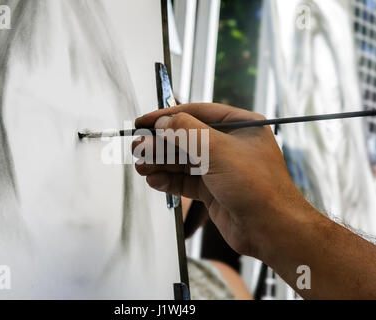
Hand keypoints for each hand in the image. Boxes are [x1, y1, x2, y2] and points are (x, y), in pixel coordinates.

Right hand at [133, 103, 313, 258]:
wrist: (272, 230)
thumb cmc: (257, 186)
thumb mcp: (219, 150)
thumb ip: (187, 132)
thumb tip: (162, 122)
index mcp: (240, 125)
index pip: (197, 113)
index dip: (167, 116)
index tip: (144, 122)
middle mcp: (230, 145)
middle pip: (187, 138)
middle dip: (161, 143)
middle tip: (138, 147)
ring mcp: (221, 168)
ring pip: (183, 161)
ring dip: (161, 163)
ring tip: (141, 166)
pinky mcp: (213, 190)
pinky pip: (186, 181)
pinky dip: (169, 180)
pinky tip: (154, 180)